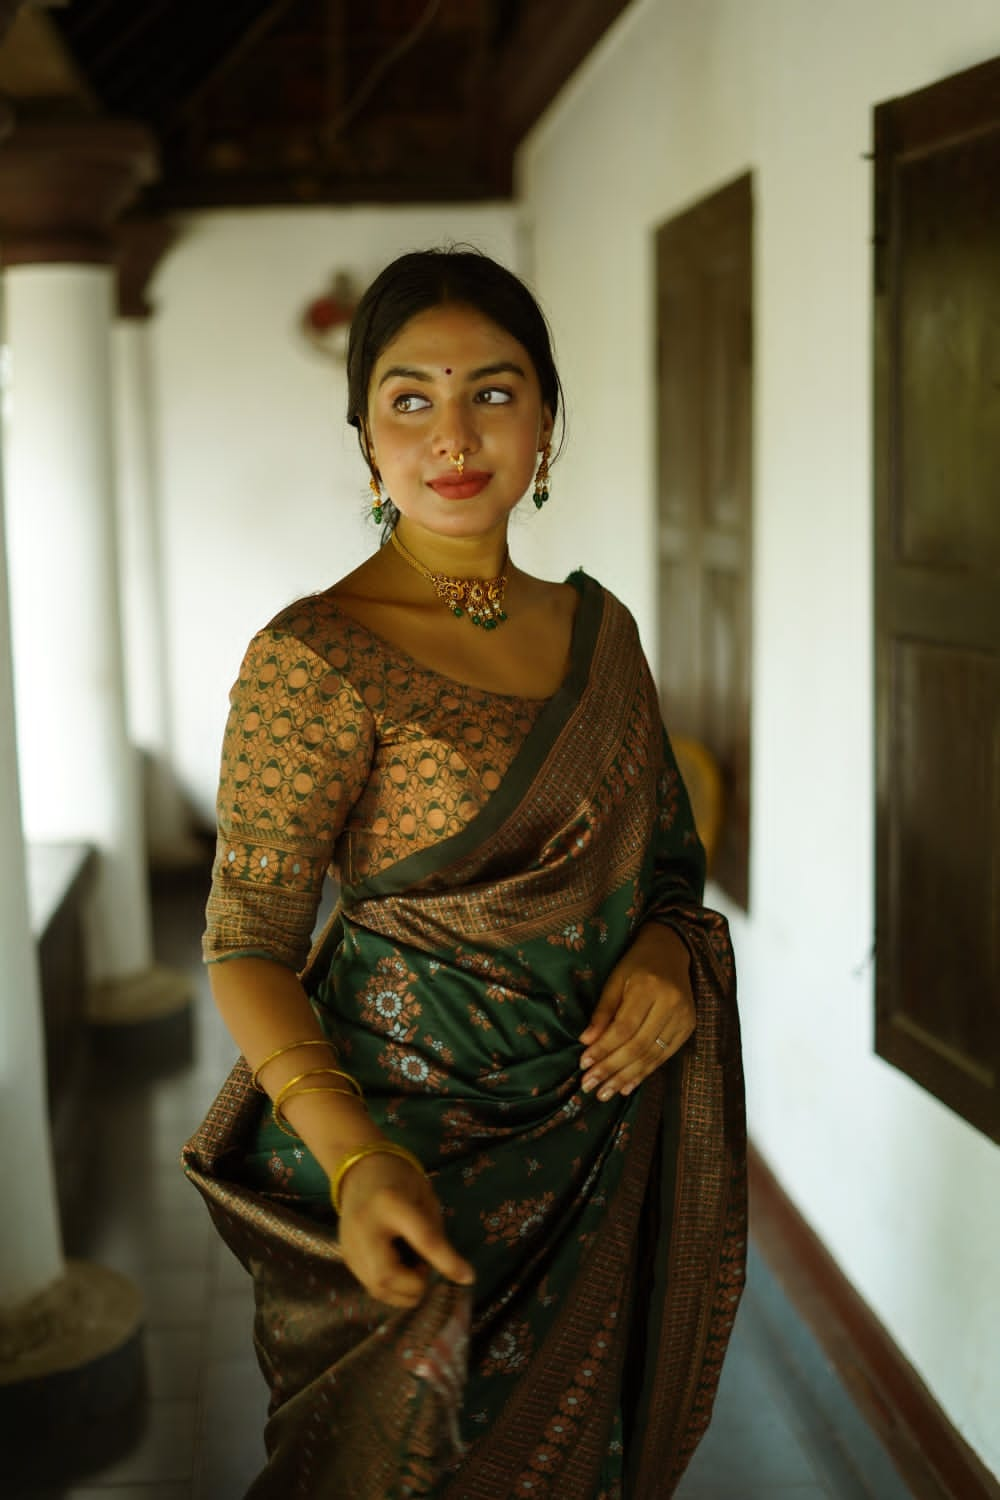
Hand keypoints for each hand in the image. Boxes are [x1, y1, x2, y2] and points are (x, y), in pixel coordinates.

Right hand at [336, 1150, 474, 1308]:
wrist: (359, 1170)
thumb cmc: (399, 1179)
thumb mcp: (424, 1196)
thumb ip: (434, 1232)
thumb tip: (448, 1270)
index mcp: (391, 1202)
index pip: (423, 1239)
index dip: (447, 1262)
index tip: (468, 1277)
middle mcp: (365, 1227)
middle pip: (387, 1276)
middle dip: (415, 1285)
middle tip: (424, 1267)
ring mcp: (350, 1244)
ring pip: (377, 1288)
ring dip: (403, 1290)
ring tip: (411, 1265)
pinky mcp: (346, 1257)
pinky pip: (371, 1285)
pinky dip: (391, 1287)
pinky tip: (397, 1266)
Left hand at [578, 923, 694, 1101]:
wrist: (670, 951)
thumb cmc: (637, 964)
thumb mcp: (615, 980)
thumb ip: (602, 1011)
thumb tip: (586, 1042)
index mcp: (649, 987)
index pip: (624, 1027)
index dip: (604, 1049)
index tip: (584, 1065)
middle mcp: (671, 1003)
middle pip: (638, 1045)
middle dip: (612, 1069)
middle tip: (590, 1086)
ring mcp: (684, 1017)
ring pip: (652, 1055)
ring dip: (626, 1077)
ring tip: (605, 1092)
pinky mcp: (688, 1028)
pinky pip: (664, 1056)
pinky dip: (644, 1073)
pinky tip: (626, 1086)